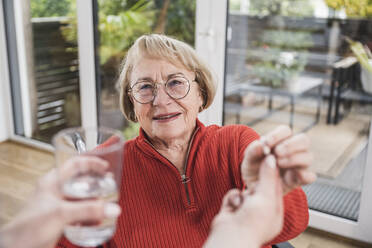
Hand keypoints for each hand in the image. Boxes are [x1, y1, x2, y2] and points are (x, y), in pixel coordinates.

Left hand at [0, 157, 120, 247]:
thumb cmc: (28, 227)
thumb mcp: (62, 213)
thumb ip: (88, 210)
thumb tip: (112, 207)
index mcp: (53, 182)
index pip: (74, 164)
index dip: (91, 162)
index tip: (105, 166)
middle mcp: (56, 191)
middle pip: (80, 181)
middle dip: (96, 184)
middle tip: (109, 185)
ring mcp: (58, 206)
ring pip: (81, 199)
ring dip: (94, 202)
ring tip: (106, 205)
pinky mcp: (60, 220)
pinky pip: (79, 214)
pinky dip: (89, 216)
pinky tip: (96, 221)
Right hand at [204, 155, 282, 247]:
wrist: (230, 237)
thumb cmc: (252, 224)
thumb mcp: (266, 197)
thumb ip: (268, 177)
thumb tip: (272, 160)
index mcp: (275, 213)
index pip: (276, 188)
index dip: (274, 172)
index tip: (271, 158)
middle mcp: (261, 212)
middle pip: (260, 188)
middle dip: (255, 183)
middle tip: (255, 168)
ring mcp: (246, 211)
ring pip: (244, 191)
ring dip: (242, 193)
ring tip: (243, 202)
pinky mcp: (232, 210)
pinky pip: (233, 195)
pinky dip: (232, 198)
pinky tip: (233, 207)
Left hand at [241, 125, 315, 194]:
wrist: (253, 188)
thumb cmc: (253, 169)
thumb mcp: (248, 159)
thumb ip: (252, 151)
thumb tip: (261, 145)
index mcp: (280, 142)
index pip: (286, 131)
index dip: (278, 135)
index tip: (267, 144)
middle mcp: (293, 151)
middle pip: (304, 140)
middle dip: (290, 145)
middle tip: (277, 153)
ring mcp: (298, 166)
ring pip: (308, 157)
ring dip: (293, 159)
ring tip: (278, 164)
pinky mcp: (299, 180)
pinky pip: (310, 176)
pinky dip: (304, 175)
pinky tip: (289, 176)